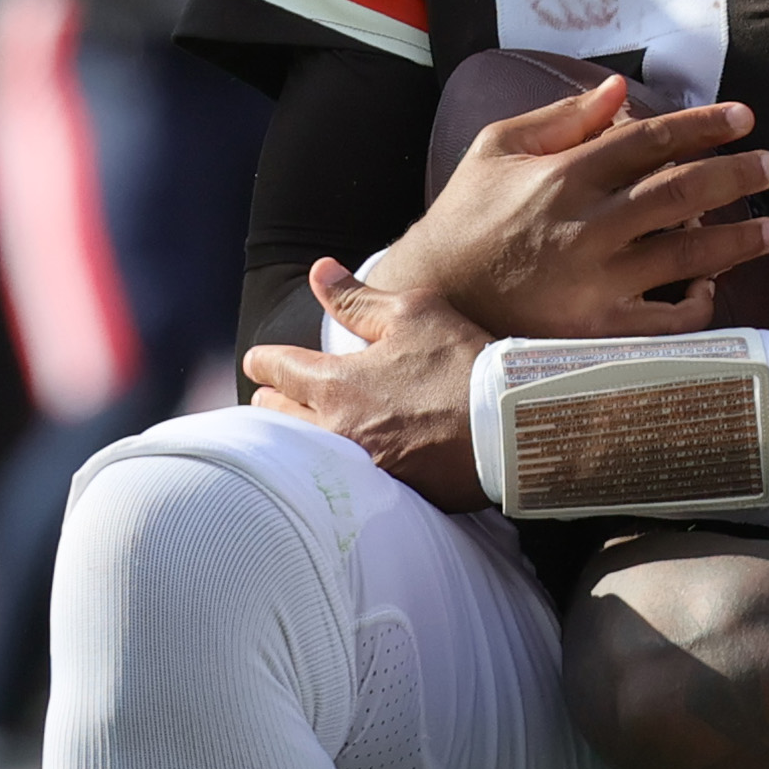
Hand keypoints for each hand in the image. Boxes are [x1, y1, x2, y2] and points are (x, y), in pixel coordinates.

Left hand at [243, 261, 490, 510]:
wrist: (510, 430)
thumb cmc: (462, 365)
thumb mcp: (412, 314)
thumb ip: (357, 298)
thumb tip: (318, 272)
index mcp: (334, 385)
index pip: (277, 369)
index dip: (263, 361)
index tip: (258, 361)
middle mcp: (335, 433)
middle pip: (280, 419)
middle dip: (272, 400)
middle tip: (270, 394)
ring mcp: (359, 471)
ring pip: (304, 454)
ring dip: (295, 438)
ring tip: (297, 430)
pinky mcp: (388, 496)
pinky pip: (342, 483)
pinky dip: (332, 470)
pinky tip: (339, 465)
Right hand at [378, 73, 768, 337]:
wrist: (432, 297)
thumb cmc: (466, 218)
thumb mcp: (496, 150)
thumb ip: (561, 117)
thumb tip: (618, 92)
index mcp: (564, 175)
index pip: (651, 140)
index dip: (704, 126)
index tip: (744, 119)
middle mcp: (587, 226)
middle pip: (683, 191)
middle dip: (737, 175)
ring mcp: (596, 282)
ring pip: (688, 255)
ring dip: (739, 241)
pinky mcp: (598, 331)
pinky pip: (668, 321)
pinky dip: (698, 302)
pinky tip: (709, 286)